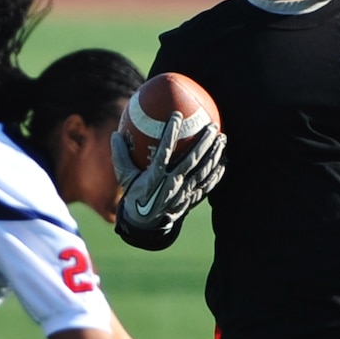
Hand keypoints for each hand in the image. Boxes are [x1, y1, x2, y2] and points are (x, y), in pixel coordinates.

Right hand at [113, 110, 224, 234]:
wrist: (144, 223)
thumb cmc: (134, 194)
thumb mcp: (123, 176)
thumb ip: (120, 155)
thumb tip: (115, 134)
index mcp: (154, 177)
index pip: (164, 151)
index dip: (170, 133)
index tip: (176, 115)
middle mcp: (172, 184)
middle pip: (192, 160)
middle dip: (203, 142)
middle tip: (212, 126)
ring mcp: (183, 193)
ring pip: (203, 171)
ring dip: (214, 155)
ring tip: (222, 139)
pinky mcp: (191, 199)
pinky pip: (207, 185)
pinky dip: (216, 174)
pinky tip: (224, 162)